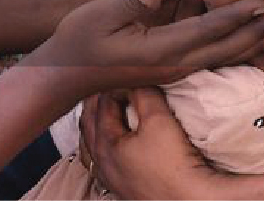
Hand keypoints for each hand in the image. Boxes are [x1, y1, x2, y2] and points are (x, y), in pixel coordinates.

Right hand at [32, 0, 263, 99]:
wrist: (67, 70)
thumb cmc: (80, 36)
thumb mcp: (100, 13)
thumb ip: (129, 1)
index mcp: (161, 49)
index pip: (208, 30)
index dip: (236, 15)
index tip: (263, 0)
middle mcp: (174, 63)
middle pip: (227, 48)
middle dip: (260, 31)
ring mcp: (174, 69)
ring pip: (225, 56)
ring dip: (256, 42)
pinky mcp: (172, 67)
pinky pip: (214, 57)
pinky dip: (238, 47)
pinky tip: (252, 39)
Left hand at [81, 88, 230, 199]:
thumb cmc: (174, 163)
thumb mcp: (159, 120)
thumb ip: (144, 94)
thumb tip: (136, 81)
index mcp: (104, 144)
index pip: (102, 105)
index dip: (114, 86)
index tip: (126, 75)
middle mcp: (101, 163)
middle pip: (89, 124)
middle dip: (96, 103)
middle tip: (105, 85)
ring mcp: (110, 178)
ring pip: (91, 145)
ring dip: (95, 124)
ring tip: (102, 110)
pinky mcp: (122, 188)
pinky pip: (101, 160)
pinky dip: (101, 144)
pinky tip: (109, 144)